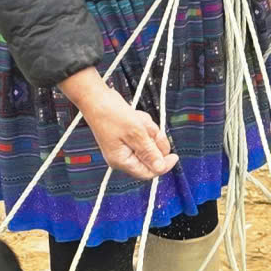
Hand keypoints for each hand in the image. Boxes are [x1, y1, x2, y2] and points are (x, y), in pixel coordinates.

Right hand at [61, 69, 177, 181]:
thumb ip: (149, 152)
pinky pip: (143, 133)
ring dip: (148, 129)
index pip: (148, 172)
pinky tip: (135, 116)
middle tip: (149, 128)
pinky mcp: (126, 136)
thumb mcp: (136, 133)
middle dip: (154, 140)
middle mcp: (122, 157)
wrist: (96, 97)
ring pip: (149, 142)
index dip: (163, 165)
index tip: (175, 155)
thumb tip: (160, 168)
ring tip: (139, 119)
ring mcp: (124, 146)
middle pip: (151, 156)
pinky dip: (143, 124)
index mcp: (122, 161)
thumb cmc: (111, 114)